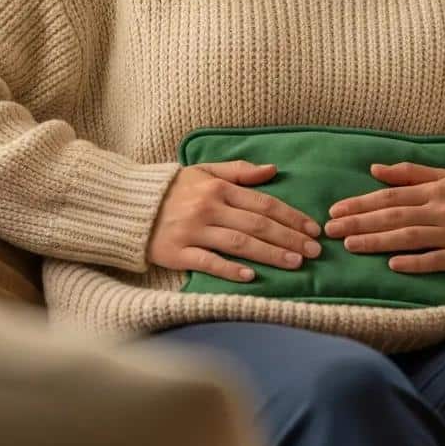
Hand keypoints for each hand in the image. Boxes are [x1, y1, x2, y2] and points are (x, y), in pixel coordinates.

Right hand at [147, 161, 322, 282]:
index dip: (291, 216)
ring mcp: (193, 232)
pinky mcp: (177, 253)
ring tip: (295, 262)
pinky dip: (229, 269)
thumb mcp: (205, 171)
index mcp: (218, 188)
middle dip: (289, 238)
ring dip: (270, 254)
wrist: (129, 206)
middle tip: (314, 251)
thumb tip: (273, 169)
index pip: (263, 203)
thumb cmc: (174, 189)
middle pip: (257, 225)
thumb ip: (239, 171)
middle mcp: (209, 208)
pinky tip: (251, 276)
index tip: (312, 228)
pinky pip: (208, 262)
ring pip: (239, 244)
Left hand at [324, 162, 444, 273]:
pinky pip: (436, 260)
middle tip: (331, 230)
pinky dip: (415, 262)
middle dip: (360, 223)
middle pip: (394, 216)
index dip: (361, 203)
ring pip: (409, 237)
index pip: (391, 196)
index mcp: (434, 191)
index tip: (335, 210)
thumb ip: (410, 173)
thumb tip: (375, 169)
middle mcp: (440, 211)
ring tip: (351, 246)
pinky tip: (393, 265)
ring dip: (378, 242)